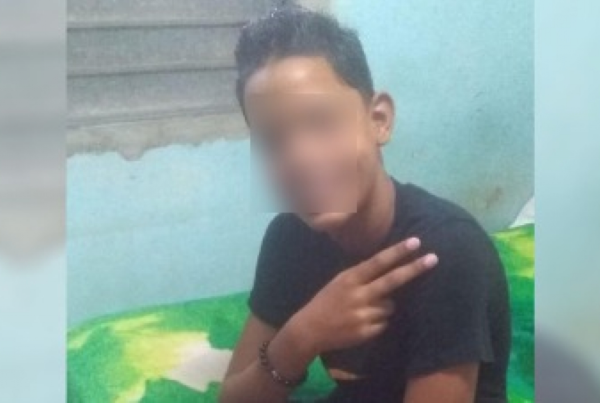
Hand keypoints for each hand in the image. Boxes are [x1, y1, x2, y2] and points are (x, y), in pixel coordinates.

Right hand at [292, 237, 437, 353]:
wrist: (310, 329)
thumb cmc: (327, 300)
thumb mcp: (340, 281)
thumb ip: (362, 275)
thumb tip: (389, 268)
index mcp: (350, 278)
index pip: (378, 262)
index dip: (397, 252)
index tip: (416, 242)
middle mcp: (358, 295)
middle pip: (392, 280)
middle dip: (414, 269)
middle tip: (434, 258)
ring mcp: (363, 314)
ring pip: (391, 306)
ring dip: (385, 306)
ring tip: (365, 309)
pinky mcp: (367, 331)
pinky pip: (385, 322)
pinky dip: (379, 321)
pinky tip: (363, 321)